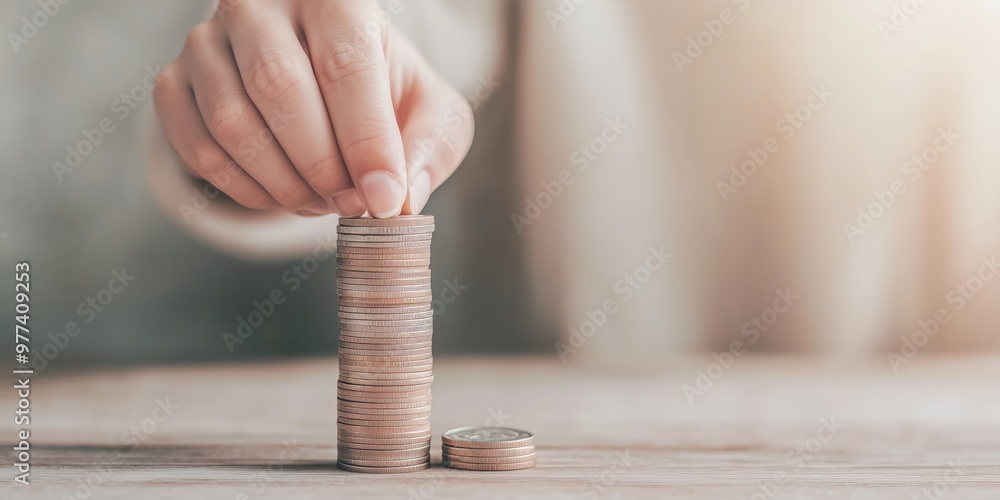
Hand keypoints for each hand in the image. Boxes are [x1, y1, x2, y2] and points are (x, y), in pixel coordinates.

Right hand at [154, 0, 473, 216]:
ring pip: (233, 124)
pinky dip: (246, 190)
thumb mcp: (430, 110)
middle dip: (321, 165)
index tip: (384, 198)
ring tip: (323, 202)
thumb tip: (403, 195)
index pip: (344, 64)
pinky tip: (283, 195)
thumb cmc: (385, 93)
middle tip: (351, 204)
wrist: (327, 82)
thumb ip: (432, 145)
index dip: (365, 140)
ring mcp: (207, 41)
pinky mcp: (175, 82)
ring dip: (284, 183)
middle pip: (278, 88)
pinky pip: (199, 149)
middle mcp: (258, 4)